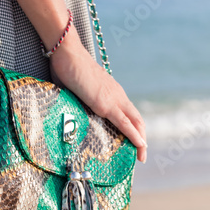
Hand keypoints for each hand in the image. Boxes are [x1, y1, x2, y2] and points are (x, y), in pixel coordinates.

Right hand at [49, 27, 146, 162]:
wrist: (67, 54)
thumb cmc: (67, 69)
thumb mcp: (76, 90)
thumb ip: (78, 100)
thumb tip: (68, 112)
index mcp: (111, 92)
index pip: (127, 113)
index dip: (133, 128)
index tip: (133, 142)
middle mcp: (117, 96)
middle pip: (137, 120)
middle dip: (141, 138)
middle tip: (141, 154)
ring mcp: (114, 99)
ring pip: (135, 123)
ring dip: (141, 140)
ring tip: (142, 155)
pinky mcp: (106, 104)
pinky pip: (124, 123)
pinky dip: (134, 135)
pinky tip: (140, 145)